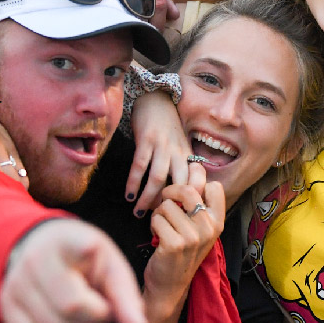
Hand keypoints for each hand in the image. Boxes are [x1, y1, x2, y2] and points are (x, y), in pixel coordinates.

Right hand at [0, 219, 147, 322]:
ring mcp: (17, 284)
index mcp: (66, 239)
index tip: (90, 247)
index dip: (82, 247)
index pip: (74, 243)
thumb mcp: (109, 265)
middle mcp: (35, 259)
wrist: (41, 251)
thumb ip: (125, 296)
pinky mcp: (8, 308)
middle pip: (69, 303)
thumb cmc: (84, 260)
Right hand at [127, 90, 190, 216]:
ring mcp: (163, 146)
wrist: (156, 99)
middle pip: (180, 185)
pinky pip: (140, 165)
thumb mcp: (179, 146)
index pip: (194, 184)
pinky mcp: (147, 139)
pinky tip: (129, 195)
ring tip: (140, 213)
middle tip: (160, 223)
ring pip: (159, 178)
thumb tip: (177, 194)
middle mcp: (179, 152)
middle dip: (170, 206)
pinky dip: (134, 182)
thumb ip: (180, 166)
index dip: (189, 203)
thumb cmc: (167, 127)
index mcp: (188, 156)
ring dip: (149, 198)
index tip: (181, 220)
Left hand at [143, 164, 225, 312]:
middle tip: (166, 204)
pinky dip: (152, 225)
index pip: (214, 186)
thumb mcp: (200, 229)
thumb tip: (194, 167)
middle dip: (171, 193)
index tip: (186, 192)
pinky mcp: (174, 244)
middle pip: (188, 189)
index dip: (197, 183)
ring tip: (163, 227)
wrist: (170, 286)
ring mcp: (193, 237)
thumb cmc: (182, 252)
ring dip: (159, 213)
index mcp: (218, 222)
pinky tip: (157, 237)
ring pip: (167, 204)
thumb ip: (199, 204)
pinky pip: (156, 218)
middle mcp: (209, 228)